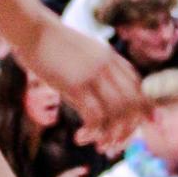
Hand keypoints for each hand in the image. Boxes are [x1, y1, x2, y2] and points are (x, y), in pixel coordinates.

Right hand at [24, 18, 145, 154]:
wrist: (32, 29)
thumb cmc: (51, 44)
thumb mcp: (82, 54)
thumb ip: (95, 70)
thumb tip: (98, 93)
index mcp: (111, 57)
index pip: (138, 85)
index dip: (144, 107)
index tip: (145, 125)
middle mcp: (108, 66)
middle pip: (133, 102)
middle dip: (129, 128)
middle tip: (115, 146)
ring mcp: (94, 75)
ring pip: (118, 112)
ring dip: (111, 135)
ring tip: (99, 147)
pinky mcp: (76, 84)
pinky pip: (95, 115)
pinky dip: (92, 132)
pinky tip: (80, 138)